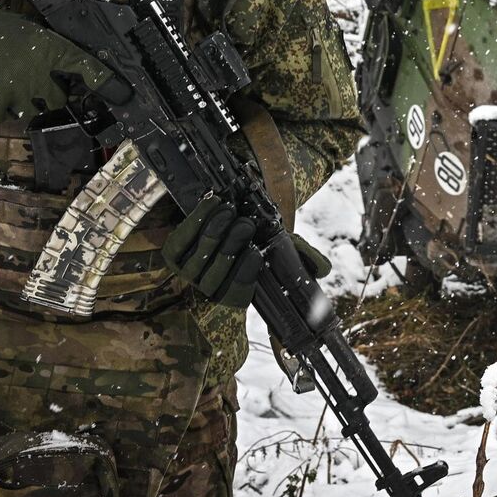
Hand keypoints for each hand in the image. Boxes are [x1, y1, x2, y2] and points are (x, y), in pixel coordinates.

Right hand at [0, 5, 118, 123]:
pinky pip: (4, 116)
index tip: (123, 95)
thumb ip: (52, 55)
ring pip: (31, 111)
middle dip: (47, 94)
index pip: (87, 67)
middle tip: (30, 79)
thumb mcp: (34, 35)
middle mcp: (39, 73)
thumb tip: (69, 73)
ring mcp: (18, 91)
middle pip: (57, 100)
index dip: (107, 83)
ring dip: (21, 102)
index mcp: (51, 49)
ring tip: (6, 80)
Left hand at [162, 195, 330, 308]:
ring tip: (229, 211)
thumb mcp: (280, 245)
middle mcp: (210, 286)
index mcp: (235, 292)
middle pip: (215, 274)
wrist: (223, 216)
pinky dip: (196, 219)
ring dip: (214, 231)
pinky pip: (182, 239)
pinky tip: (211, 203)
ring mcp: (189, 271)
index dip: (244, 274)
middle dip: (231, 246)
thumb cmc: (255, 235)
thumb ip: (302, 256)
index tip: (256, 253)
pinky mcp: (173, 253)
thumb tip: (323, 269)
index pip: (237, 294)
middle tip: (245, 224)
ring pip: (198, 256)